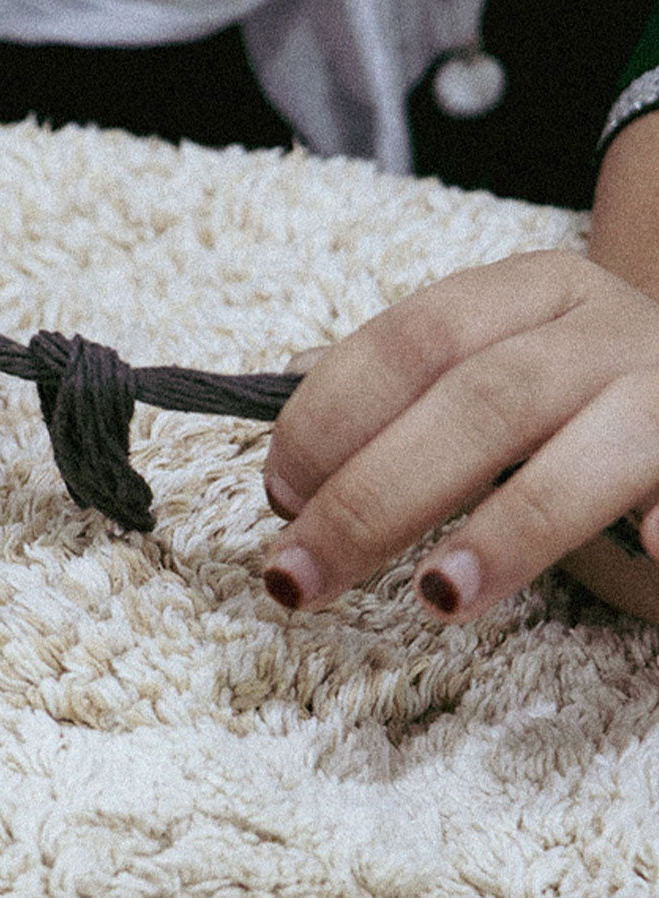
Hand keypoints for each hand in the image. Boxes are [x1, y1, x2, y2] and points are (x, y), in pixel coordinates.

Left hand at [263, 249, 658, 621]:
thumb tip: (290, 436)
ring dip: (503, 530)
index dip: (329, 417)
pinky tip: (653, 549)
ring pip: (581, 450)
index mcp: (522, 295)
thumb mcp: (486, 377)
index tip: (281, 497)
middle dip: (372, 497)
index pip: (408, 341)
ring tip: (435, 598)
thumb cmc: (569, 408)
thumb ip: (399, 397)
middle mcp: (596, 329)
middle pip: (474, 401)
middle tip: (299, 578)